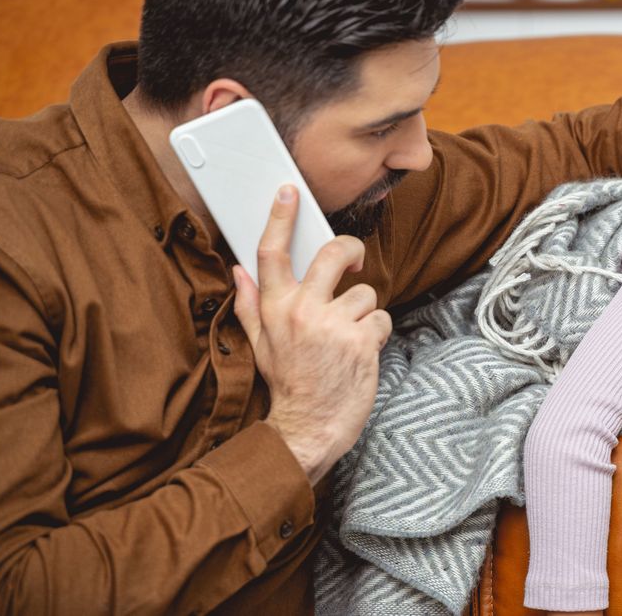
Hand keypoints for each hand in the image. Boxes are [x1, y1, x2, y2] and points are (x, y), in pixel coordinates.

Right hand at [233, 185, 391, 484]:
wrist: (309, 428)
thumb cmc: (288, 385)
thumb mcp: (260, 345)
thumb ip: (251, 304)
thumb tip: (239, 270)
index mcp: (275, 308)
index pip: (271, 253)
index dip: (280, 218)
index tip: (289, 192)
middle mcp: (302, 312)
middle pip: (332, 254)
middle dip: (349, 250)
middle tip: (352, 261)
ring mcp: (334, 325)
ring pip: (365, 293)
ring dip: (363, 313)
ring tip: (348, 338)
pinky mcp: (362, 341)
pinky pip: (381, 318)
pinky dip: (377, 333)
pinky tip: (361, 352)